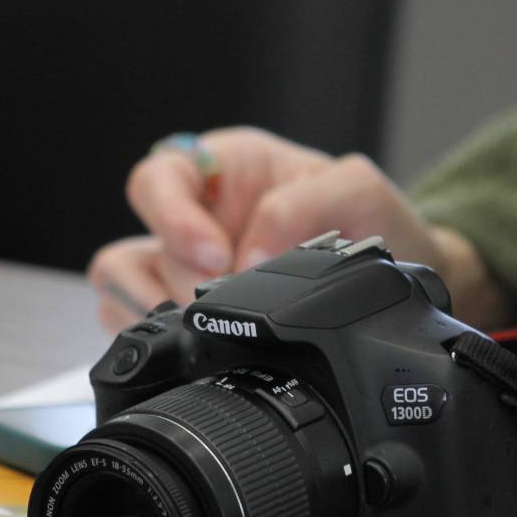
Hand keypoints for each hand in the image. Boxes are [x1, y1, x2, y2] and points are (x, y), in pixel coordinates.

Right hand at [87, 127, 516, 332]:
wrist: (397, 273)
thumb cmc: (372, 220)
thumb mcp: (358, 191)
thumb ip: (303, 207)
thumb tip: (248, 259)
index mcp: (224, 168)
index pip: (160, 178)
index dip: (172, 217)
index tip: (215, 255)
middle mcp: (194, 214)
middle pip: (141, 241)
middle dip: (182, 281)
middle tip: (226, 302)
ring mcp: (180, 265)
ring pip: (119, 283)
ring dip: (153, 311)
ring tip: (204, 331)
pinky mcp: (176, 310)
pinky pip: (128, 322)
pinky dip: (153, 340)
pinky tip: (195, 347)